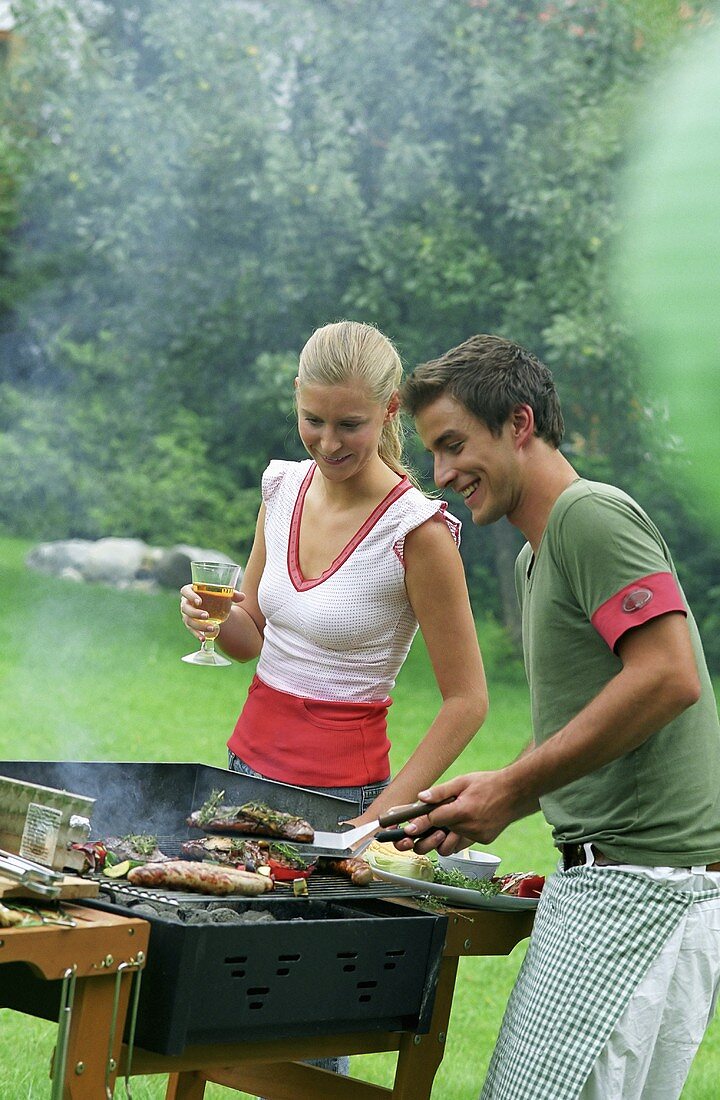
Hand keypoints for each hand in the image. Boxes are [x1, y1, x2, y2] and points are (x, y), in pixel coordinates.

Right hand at [179, 584, 243, 639]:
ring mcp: (187, 614)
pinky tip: (204, 638)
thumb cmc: (216, 597)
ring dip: (199, 625)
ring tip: (212, 628)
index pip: (185, 591)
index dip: (190, 595)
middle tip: (207, 616)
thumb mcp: (224, 595)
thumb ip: (233, 594)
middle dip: (195, 613)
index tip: (199, 601)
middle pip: (186, 608)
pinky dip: (197, 634)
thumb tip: (242, 597)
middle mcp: (186, 603)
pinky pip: (191, 630)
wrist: (214, 607)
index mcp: (192, 591)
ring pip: (188, 621)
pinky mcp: (189, 624)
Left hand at [394, 770, 520, 855]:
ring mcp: (477, 836)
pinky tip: (458, 825)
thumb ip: (441, 792)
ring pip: (450, 847)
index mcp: (463, 810)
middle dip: (425, 840)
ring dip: (441, 841)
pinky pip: (462, 844)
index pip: (434, 820)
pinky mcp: (483, 840)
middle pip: (439, 841)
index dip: (419, 823)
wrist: (516, 792)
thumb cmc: (488, 784)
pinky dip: (456, 837)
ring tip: (439, 828)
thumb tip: (421, 797)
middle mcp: (470, 827)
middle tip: (415, 837)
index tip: (406, 829)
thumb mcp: (462, 781)